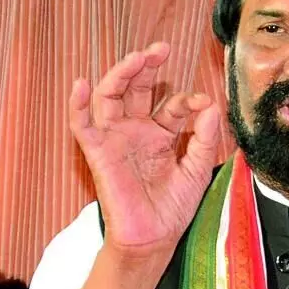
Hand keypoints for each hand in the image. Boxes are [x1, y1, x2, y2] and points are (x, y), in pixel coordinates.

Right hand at [69, 42, 220, 257]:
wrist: (154, 238)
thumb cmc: (173, 207)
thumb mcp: (198, 170)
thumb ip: (205, 138)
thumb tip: (211, 105)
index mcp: (162, 133)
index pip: (172, 104)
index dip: (188, 99)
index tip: (203, 102)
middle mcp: (137, 130)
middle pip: (137, 88)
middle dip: (147, 66)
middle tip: (161, 49)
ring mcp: (117, 139)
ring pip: (111, 96)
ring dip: (120, 74)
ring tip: (136, 58)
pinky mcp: (99, 152)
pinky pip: (82, 125)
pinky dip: (77, 104)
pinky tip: (80, 84)